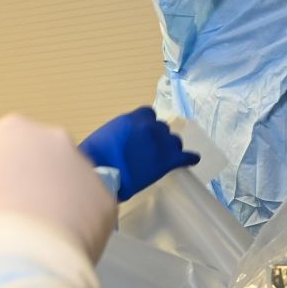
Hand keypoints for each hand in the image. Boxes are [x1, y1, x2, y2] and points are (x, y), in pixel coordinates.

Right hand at [0, 114, 115, 263]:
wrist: (21, 259)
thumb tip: (5, 195)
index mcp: (15, 131)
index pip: (8, 141)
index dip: (2, 170)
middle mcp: (54, 140)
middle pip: (46, 157)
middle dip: (39, 181)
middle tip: (25, 215)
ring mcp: (85, 167)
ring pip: (73, 183)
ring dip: (64, 202)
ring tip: (46, 237)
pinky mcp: (106, 199)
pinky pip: (93, 210)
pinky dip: (83, 226)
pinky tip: (65, 245)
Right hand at [78, 107, 200, 200]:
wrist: (101, 174)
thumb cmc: (94, 157)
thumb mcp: (104, 136)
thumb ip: (119, 133)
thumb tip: (122, 140)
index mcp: (133, 119)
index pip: (149, 114)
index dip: (147, 125)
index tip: (142, 134)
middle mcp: (150, 127)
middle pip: (162, 128)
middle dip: (157, 138)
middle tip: (150, 150)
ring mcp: (161, 143)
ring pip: (174, 141)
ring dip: (170, 147)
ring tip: (164, 157)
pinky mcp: (168, 161)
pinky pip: (186, 157)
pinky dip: (190, 158)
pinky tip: (192, 160)